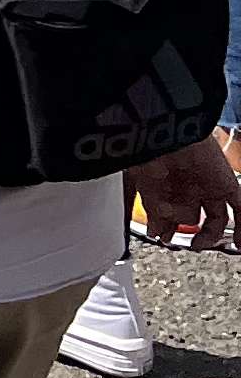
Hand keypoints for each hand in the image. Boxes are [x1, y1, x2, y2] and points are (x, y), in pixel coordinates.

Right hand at [136, 135, 240, 250]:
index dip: (165, 224)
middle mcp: (189, 183)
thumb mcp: (146, 189)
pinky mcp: (227, 184)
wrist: (165, 133)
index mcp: (168, 179)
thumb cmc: (148, 153)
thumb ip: (154, 213)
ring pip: (217, 216)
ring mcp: (209, 185)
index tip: (161, 235)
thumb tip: (156, 232)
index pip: (170, 207)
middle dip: (182, 227)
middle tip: (173, 237)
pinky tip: (238, 244)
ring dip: (209, 234)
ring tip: (199, 244)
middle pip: (190, 213)